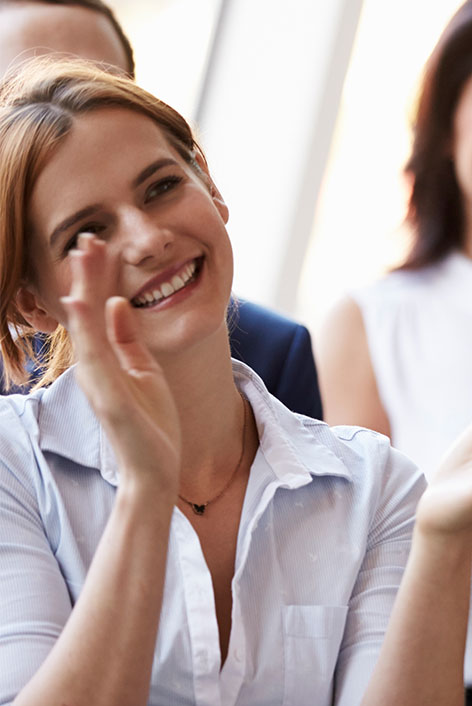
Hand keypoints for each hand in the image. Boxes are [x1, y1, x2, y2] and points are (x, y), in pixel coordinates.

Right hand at [59, 235, 180, 494]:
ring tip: (82, 257)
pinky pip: (96, 358)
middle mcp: (95, 366)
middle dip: (88, 274)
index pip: (98, 309)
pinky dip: (88, 330)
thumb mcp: (144, 371)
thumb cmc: (149, 423)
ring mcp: (99, 381)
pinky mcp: (108, 398)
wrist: (155, 469)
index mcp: (105, 359)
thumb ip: (128, 338)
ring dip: (83, 290)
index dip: (98, 276)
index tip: (98, 243)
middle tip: (87, 236)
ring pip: (86, 328)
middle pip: (87, 312)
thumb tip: (119, 302)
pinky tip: (82, 304)